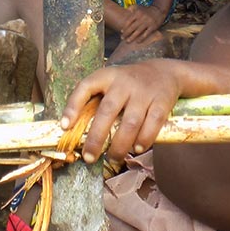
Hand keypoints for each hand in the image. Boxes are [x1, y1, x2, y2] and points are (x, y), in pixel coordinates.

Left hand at [61, 60, 179, 165]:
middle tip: (89, 157)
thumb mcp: (110, 82)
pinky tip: (136, 149)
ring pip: (130, 122)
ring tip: (113, 158)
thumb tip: (74, 131)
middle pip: (107, 111)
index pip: (85, 86)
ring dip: (120, 145)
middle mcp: (123, 82)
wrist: (164, 72)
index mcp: (106, 76)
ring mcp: (143, 92)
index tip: (64, 127)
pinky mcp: (162, 101)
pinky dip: (144, 139)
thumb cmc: (129, 84)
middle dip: (96, 138)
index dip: (73, 106)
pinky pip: (152, 124)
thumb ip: (96, 101)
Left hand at [118, 4, 163, 42]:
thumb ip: (131, 8)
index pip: (129, 21)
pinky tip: (137, 41)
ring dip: (132, 37)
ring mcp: (148, 22)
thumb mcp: (138, 7)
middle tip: (122, 38)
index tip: (122, 32)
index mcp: (137, 13)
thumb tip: (125, 10)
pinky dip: (141, 38)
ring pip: (138, 31)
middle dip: (126, 33)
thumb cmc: (146, 10)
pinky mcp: (153, 27)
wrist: (158, 10)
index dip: (125, 27)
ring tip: (128, 41)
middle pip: (132, 27)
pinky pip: (146, 34)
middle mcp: (142, 18)